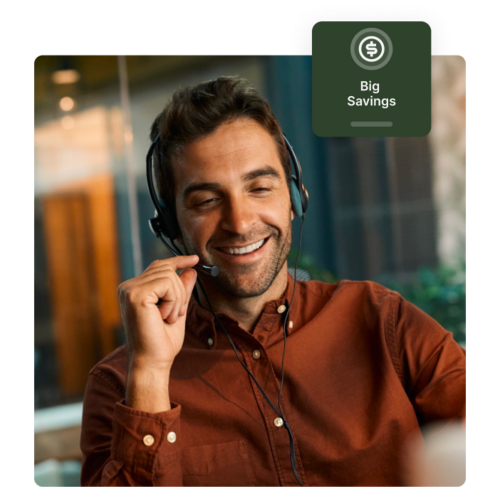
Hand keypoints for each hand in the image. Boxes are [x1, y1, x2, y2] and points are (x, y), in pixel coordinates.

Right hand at [117, 255, 199, 370]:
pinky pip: (166, 283)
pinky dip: (173, 301)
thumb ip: (182, 290)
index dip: (178, 260)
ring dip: (177, 299)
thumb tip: (191, 270)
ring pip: (169, 275)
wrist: (153, 362)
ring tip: (169, 318)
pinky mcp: (135, 294)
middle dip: (180, 290)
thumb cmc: (162, 341)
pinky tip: (164, 316)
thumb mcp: (177, 310)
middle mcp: (128, 287)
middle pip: (166, 269)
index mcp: (134, 290)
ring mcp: (129, 289)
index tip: (195, 259)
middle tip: (177, 314)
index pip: (158, 266)